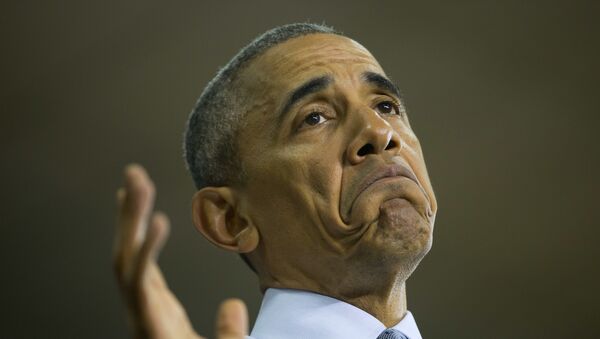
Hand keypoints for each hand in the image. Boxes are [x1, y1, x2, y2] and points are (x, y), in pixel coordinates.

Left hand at [113, 164, 247, 338]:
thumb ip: (227, 336)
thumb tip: (231, 302)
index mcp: (154, 327)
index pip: (141, 284)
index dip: (145, 253)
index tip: (158, 221)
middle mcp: (141, 312)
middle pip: (126, 260)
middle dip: (131, 216)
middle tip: (135, 175)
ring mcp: (143, 304)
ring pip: (128, 258)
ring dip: (131, 218)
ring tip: (135, 181)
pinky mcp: (150, 301)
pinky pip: (137, 262)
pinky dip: (140, 235)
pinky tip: (141, 216)